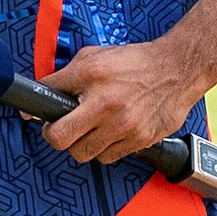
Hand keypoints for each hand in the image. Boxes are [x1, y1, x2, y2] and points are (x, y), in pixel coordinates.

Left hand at [36, 38, 204, 165]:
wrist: (178, 68)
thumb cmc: (133, 62)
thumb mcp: (92, 58)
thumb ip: (63, 78)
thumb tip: (38, 94)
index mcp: (92, 79)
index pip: (51, 105)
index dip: (42, 118)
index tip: (43, 119)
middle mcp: (108, 105)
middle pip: (62, 142)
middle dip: (59, 137)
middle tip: (66, 128)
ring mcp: (125, 126)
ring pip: (85, 154)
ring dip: (84, 144)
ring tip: (93, 128)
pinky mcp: (141, 140)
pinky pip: (109, 157)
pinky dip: (106, 148)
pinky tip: (112, 132)